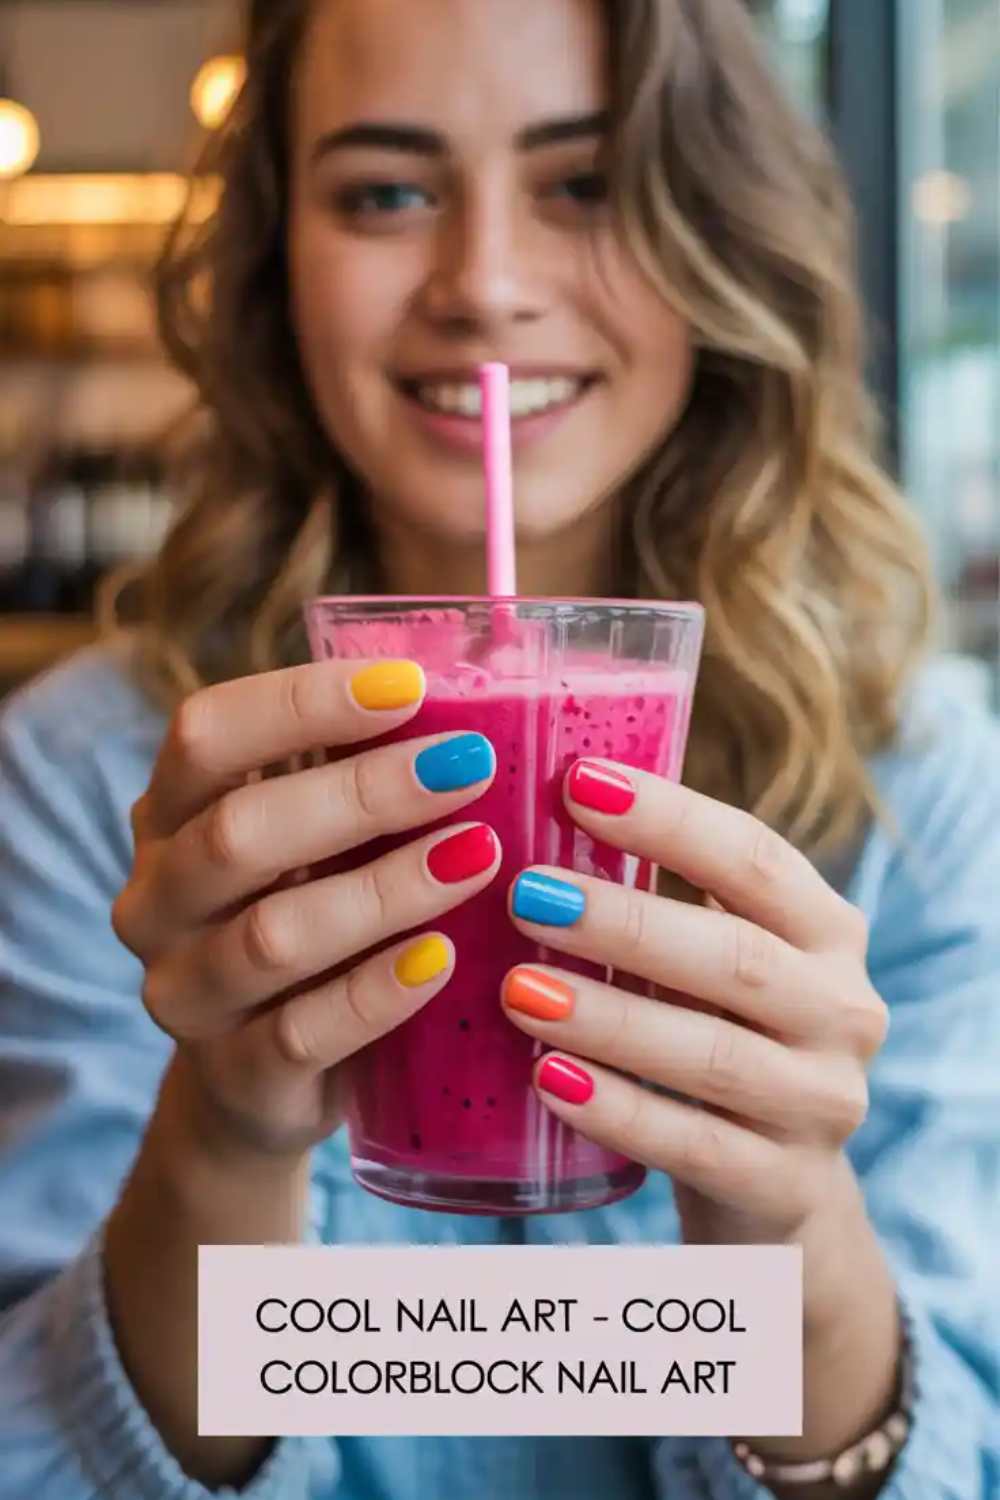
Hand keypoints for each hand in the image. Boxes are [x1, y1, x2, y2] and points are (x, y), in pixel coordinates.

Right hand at [112, 659, 500, 1163]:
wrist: (265, 1076)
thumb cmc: (308, 916)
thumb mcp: (317, 841)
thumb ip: (362, 769)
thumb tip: (479, 685)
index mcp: (169, 816)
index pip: (206, 735)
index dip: (301, 703)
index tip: (411, 688)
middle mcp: (157, 899)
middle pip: (238, 832)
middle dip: (363, 793)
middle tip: (470, 765)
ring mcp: (185, 993)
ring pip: (274, 935)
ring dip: (385, 889)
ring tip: (478, 854)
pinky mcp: (235, 1075)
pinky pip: (303, 1031)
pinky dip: (377, 992)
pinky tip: (442, 956)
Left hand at [500, 757, 889, 1251]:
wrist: (778, 1186)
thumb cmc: (718, 1034)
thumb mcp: (715, 960)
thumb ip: (659, 898)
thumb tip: (527, 811)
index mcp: (826, 931)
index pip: (755, 859)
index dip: (670, 819)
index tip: (577, 782)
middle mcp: (843, 1009)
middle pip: (736, 958)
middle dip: (627, 924)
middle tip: (526, 895)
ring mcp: (822, 1102)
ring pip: (713, 1055)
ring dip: (610, 1019)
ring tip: (518, 990)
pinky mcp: (788, 1185)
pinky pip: (695, 1145)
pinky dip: (619, 1112)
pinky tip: (549, 1081)